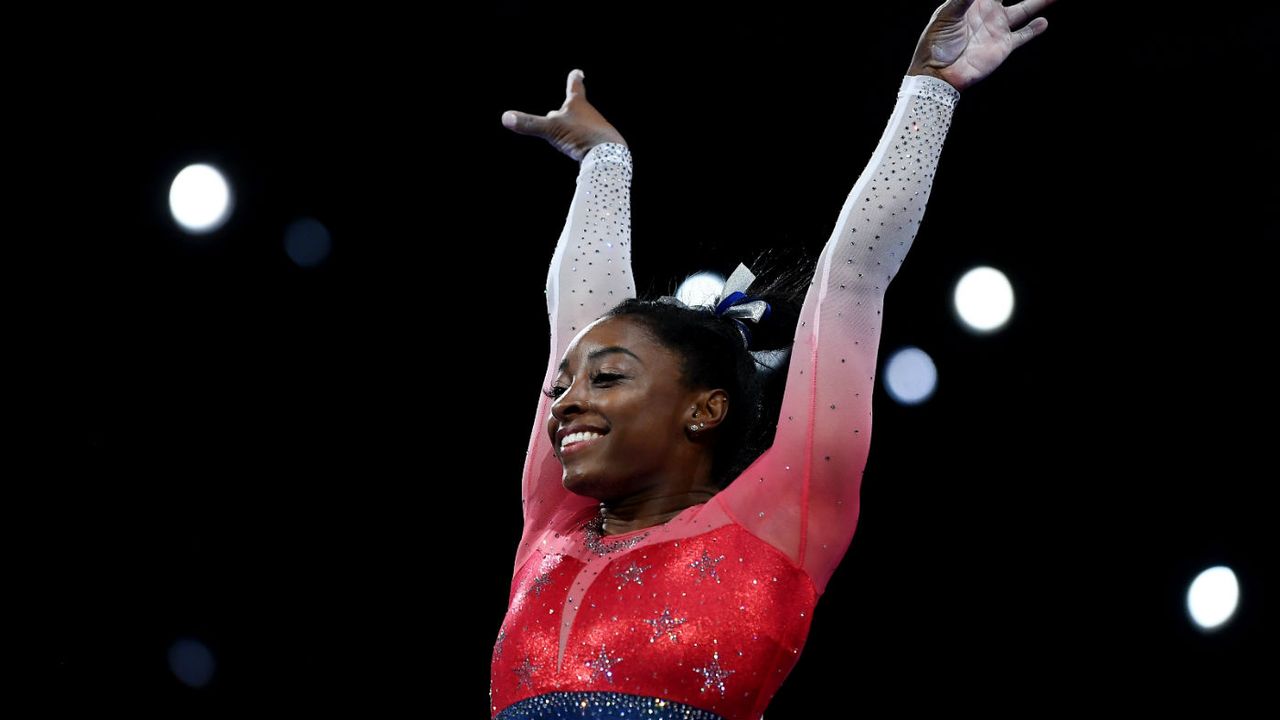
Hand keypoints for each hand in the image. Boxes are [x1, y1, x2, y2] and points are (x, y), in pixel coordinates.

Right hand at [501, 69, 627, 161]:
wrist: (609, 156)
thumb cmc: (582, 136)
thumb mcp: (551, 129)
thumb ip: (529, 124)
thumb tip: (505, 117)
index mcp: (578, 104)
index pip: (575, 87)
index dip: (574, 78)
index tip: (579, 72)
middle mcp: (590, 114)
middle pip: (576, 108)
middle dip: (571, 106)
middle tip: (570, 101)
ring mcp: (597, 129)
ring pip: (582, 126)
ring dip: (574, 128)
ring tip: (570, 136)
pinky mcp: (602, 145)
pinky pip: (588, 142)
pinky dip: (581, 144)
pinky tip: (579, 153)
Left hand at [908, 0, 1054, 90]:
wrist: (939, 74)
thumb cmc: (936, 42)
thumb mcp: (947, 15)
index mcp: (973, 1)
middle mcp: (988, 11)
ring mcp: (997, 28)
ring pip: (1025, 9)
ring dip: (1039, 2)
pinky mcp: (1004, 45)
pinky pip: (1024, 34)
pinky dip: (1034, 29)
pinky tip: (1043, 22)